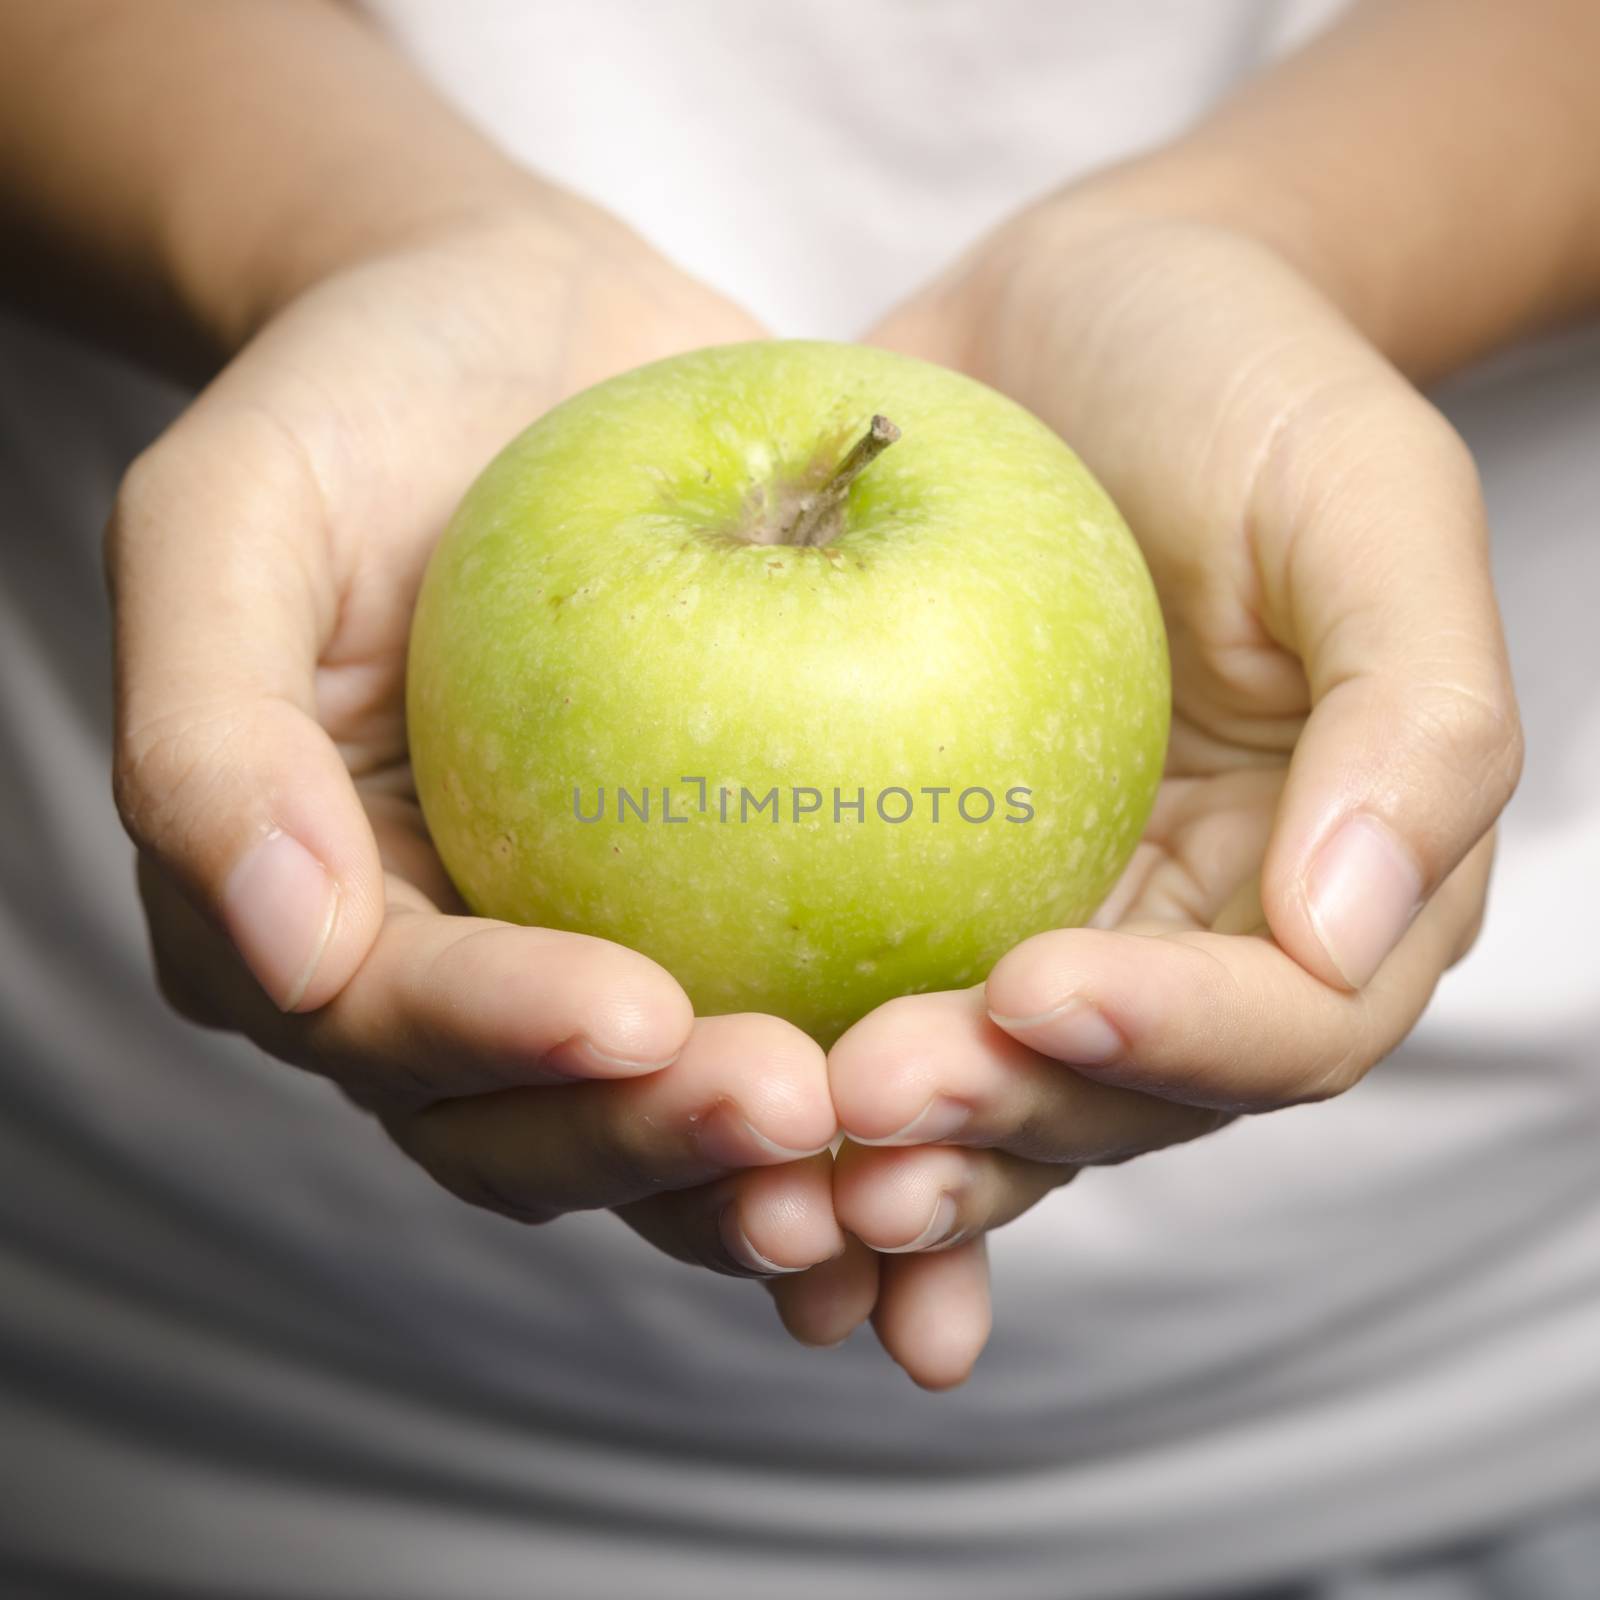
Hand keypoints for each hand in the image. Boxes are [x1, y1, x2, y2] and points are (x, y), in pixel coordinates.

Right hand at [109, 201, 843, 1290]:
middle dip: (658, 1144)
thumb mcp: (228, 518)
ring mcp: (597, 949)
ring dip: (780, 1170)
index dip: (501, 1042)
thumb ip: (207, 735)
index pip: (388, 1023)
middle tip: (794, 1107)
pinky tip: (991, 1081)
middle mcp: (455, 973)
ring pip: (676, 1119)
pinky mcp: (733, 910)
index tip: (636, 1014)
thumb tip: (287, 947)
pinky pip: (808, 1008)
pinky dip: (884, 1073)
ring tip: (899, 1152)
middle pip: (537, 1125)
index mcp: (314, 919)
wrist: (524, 335)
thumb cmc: (360, 406)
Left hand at [770, 199, 1521, 1384]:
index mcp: (1324, 878)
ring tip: (773, 1167)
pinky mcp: (914, 885)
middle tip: (861, 1096)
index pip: (1282, 1025)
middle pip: (1112, 1097)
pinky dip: (798, 1072)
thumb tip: (1343, 929)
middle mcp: (1186, 933)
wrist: (1072, 315)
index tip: (1027, 989)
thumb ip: (1418, 712)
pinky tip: (696, 1106)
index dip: (1171, 1042)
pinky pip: (860, 1000)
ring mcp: (1044, 916)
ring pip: (981, 1092)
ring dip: (884, 1155)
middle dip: (997, 1121)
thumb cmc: (1238, 381)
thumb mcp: (1365, 493)